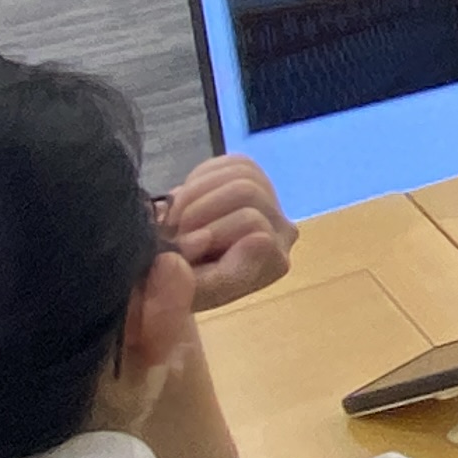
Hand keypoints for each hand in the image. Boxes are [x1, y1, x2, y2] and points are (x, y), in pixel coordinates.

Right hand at [162, 154, 297, 307]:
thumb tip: (237, 245)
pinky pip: (233, 162)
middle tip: (174, 229)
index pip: (253, 223)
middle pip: (247, 191)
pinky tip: (185, 201)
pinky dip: (201, 176)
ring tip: (176, 217)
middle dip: (200, 207)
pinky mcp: (256, 182)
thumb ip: (203, 283)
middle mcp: (282, 231)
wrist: (180, 274)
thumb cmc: (183, 288)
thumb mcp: (187, 295)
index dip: (213, 230)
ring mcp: (272, 203)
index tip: (183, 246)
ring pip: (241, 172)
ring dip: (196, 191)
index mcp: (272, 262)